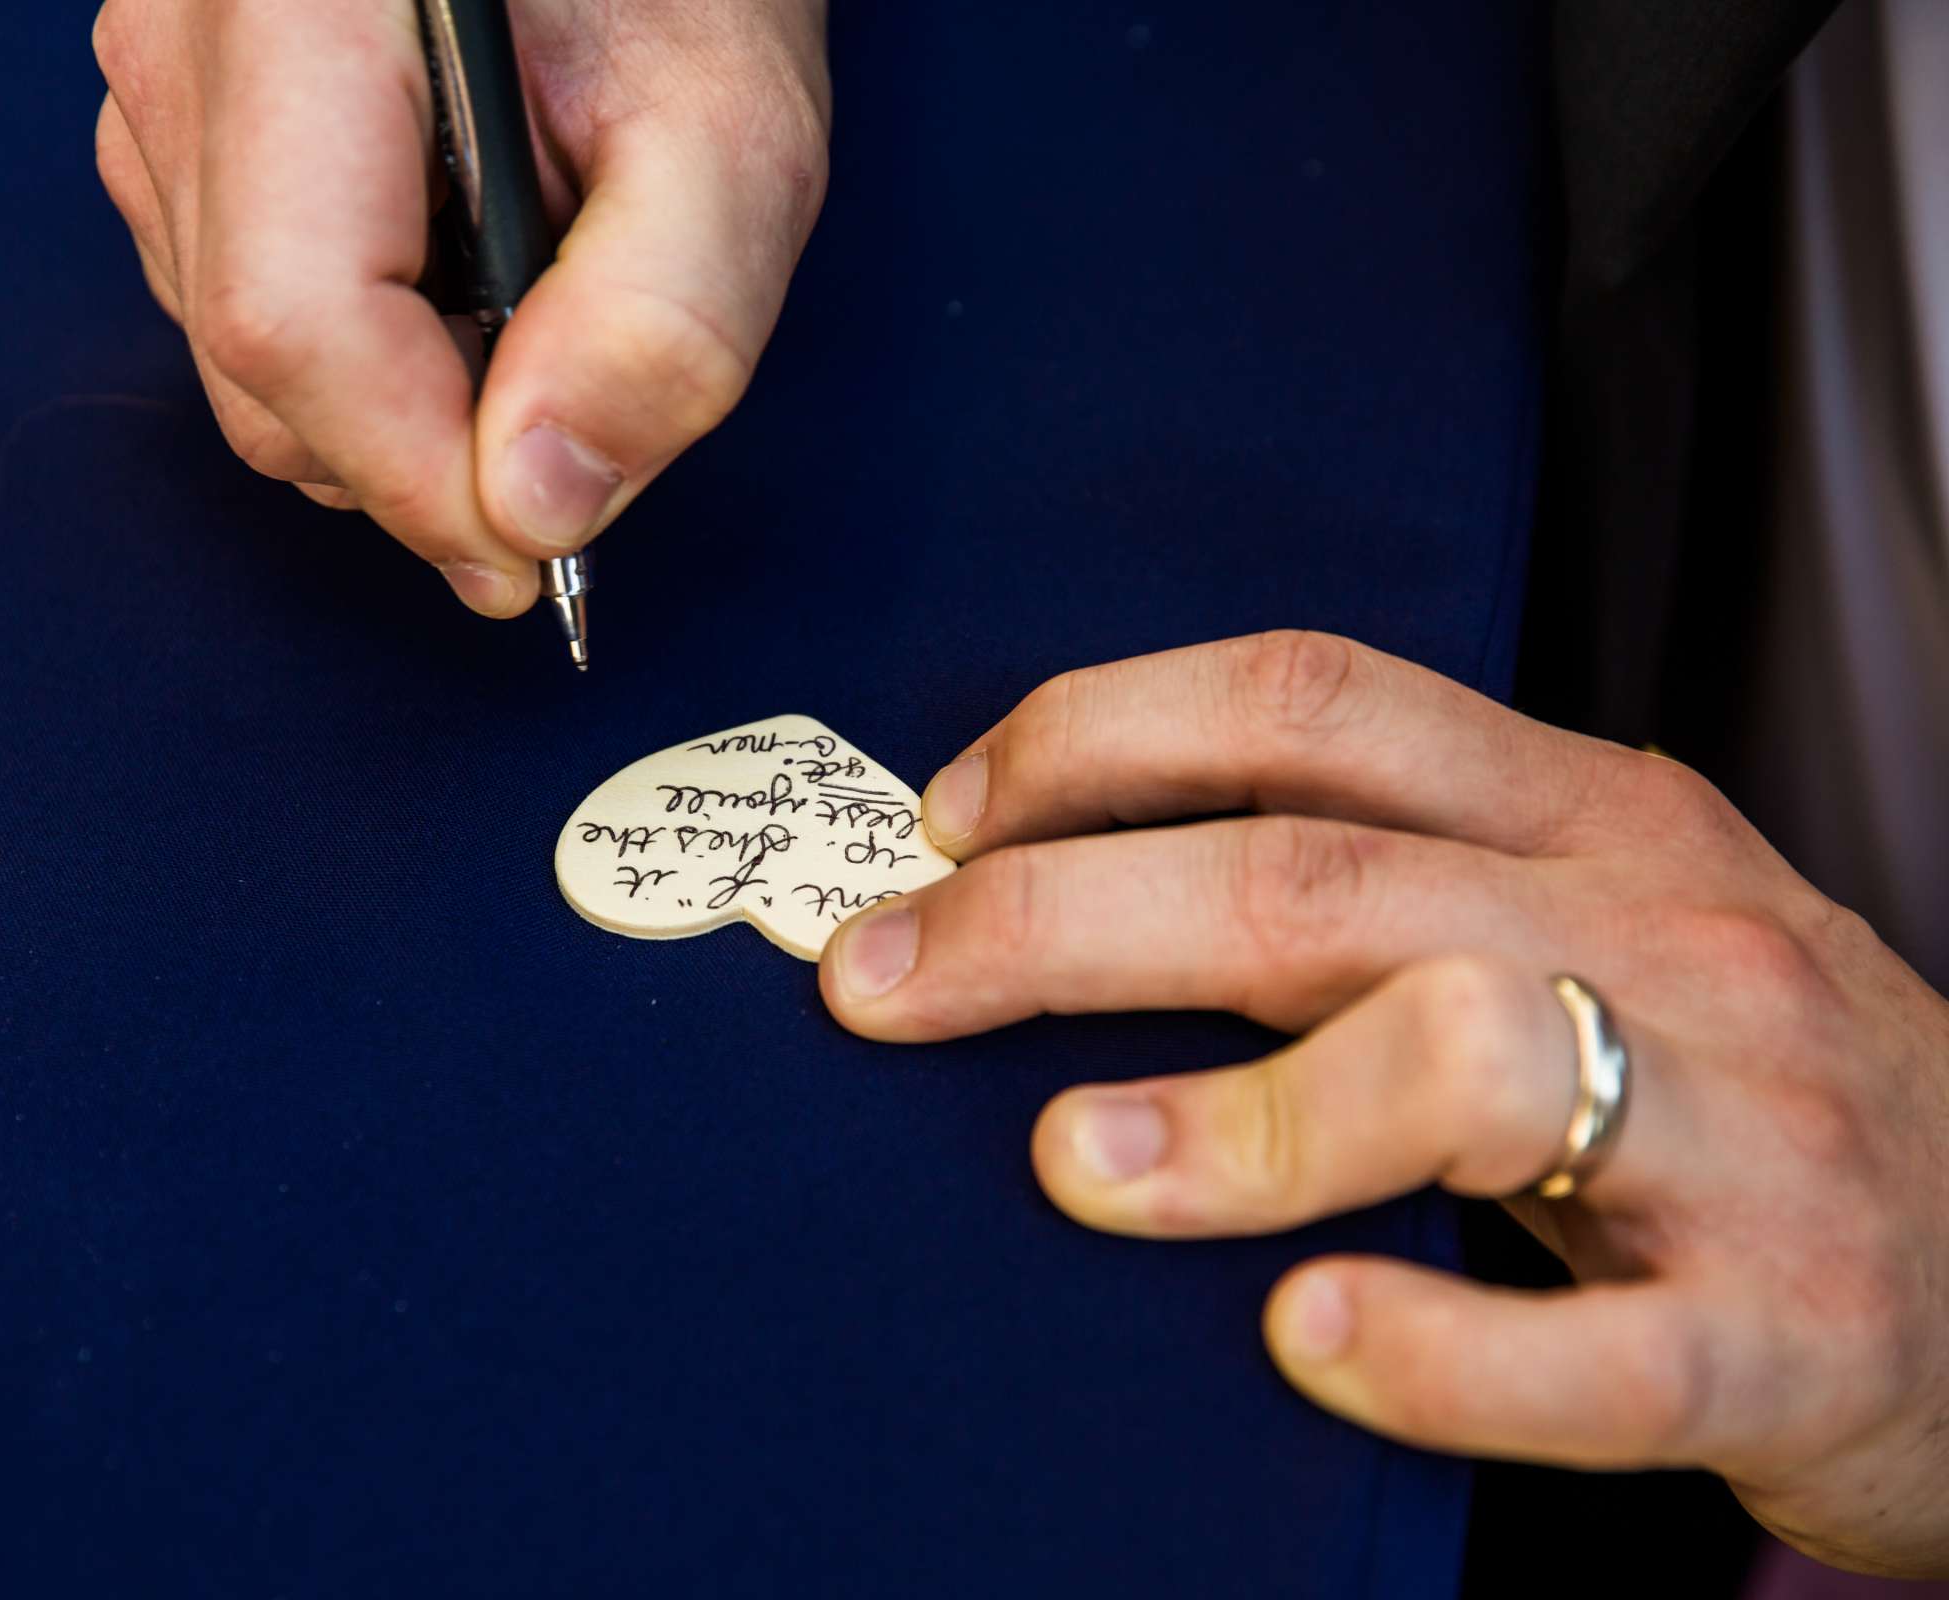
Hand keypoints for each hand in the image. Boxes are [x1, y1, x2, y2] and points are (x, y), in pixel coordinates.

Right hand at [90, 0, 828, 614]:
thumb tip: (538, 508)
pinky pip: (243, 319)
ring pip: (246, 368)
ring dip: (403, 403)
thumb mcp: (730, 135)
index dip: (418, 472)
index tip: (534, 547)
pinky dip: (369, 356)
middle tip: (572, 401)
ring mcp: (163, 91)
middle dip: (424, 451)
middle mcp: (189, 39)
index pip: (295, 314)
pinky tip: (458, 273)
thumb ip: (661, 324)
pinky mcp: (176, 139)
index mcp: (303, 2)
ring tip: (527, 296)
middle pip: (261, 365)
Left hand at [819, 630, 1948, 1577]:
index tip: (946, 820)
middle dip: (1057, 919)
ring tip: (1075, 1164)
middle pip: (1316, 880)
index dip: (1096, 737)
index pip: (1309, 703)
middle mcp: (1663, 933)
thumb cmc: (1739, 1086)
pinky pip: (1606, 1351)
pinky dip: (1441, 1352)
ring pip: (1465, 1060)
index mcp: (1593, 814)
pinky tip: (1309, 1340)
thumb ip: (1379, 885)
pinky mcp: (1792, 1329)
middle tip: (884, 985)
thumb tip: (1064, 882)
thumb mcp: (1586, 920)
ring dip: (1237, 1113)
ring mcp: (1740, 1130)